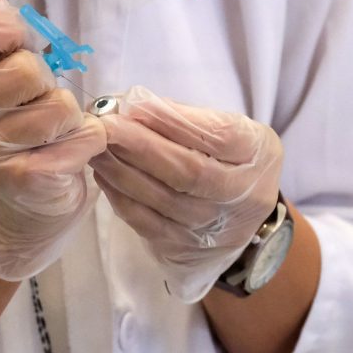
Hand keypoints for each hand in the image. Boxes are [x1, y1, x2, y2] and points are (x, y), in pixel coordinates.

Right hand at [0, 0, 105, 280]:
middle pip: (26, 68)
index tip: (17, 45)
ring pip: (58, 106)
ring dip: (67, 115)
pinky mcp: (20, 178)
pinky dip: (85, 141)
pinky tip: (62, 152)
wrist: (7, 208)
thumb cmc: (5, 124)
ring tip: (50, 129)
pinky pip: (80, 138)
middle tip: (34, 99)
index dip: (8, 29)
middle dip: (45, 80)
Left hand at [90, 86, 282, 301]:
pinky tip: (104, 174)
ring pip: (161, 199)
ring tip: (96, 146)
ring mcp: (211, 226)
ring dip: (121, 170)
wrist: (244, 220)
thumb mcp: (231, 130)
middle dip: (140, 146)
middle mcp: (239, 195)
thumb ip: (190, 117)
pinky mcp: (182, 247)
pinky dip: (119, 196)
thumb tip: (136, 105)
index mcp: (257, 154)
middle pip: (188, 171)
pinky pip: (145, 222)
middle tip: (104, 125)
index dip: (173, 121)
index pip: (218, 135)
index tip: (133, 105)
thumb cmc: (232, 161)